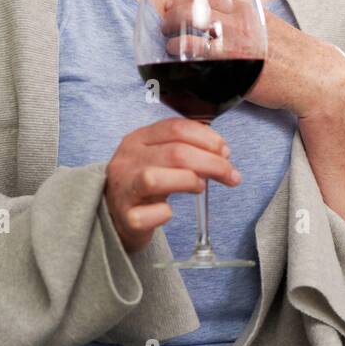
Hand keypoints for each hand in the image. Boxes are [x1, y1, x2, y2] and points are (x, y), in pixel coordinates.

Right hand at [105, 118, 241, 253]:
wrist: (114, 216)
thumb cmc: (143, 184)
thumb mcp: (158, 156)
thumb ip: (185, 148)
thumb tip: (221, 152)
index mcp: (138, 139)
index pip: (176, 127)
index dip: (208, 138)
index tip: (225, 151)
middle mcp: (127, 160)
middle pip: (175, 153)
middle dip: (212, 162)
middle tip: (230, 174)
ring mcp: (123, 189)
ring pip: (155, 179)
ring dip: (188, 181)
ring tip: (200, 187)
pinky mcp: (125, 217)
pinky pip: (149, 214)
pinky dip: (164, 213)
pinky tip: (169, 212)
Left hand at [161, 0, 344, 118]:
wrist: (314, 76)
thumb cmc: (294, 55)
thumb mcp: (272, 28)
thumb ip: (251, 22)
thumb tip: (231, 22)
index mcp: (250, 11)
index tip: (172, 3)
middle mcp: (241, 25)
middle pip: (195, 11)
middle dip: (173, 14)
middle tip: (163, 22)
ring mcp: (237, 47)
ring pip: (194, 37)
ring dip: (174, 40)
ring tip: (168, 45)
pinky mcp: (236, 69)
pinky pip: (202, 62)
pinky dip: (186, 62)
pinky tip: (178, 66)